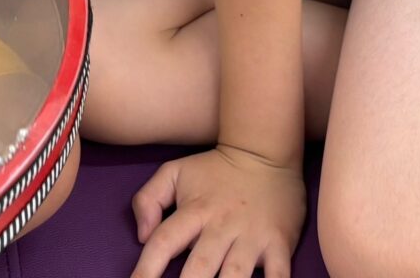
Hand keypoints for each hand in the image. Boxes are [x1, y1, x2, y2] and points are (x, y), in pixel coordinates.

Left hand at [129, 146, 306, 277]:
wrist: (265, 153)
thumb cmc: (215, 170)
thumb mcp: (174, 172)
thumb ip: (149, 199)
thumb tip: (141, 236)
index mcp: (194, 210)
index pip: (163, 242)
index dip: (146, 269)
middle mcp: (221, 226)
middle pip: (199, 267)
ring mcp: (251, 236)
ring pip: (235, 276)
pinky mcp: (278, 244)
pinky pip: (277, 275)